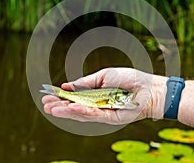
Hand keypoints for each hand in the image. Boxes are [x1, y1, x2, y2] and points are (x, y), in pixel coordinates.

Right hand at [42, 67, 166, 124]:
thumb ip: (85, 82)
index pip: (74, 97)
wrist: (148, 87)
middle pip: (75, 107)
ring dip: (66, 111)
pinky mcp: (110, 118)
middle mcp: (96, 104)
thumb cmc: (128, 79)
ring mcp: (102, 112)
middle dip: (59, 106)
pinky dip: (82, 111)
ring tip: (51, 108)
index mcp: (94, 94)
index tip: (47, 94)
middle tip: (45, 104)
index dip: (61, 96)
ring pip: (81, 114)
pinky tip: (70, 107)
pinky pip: (94, 115)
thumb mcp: (103, 76)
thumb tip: (66, 85)